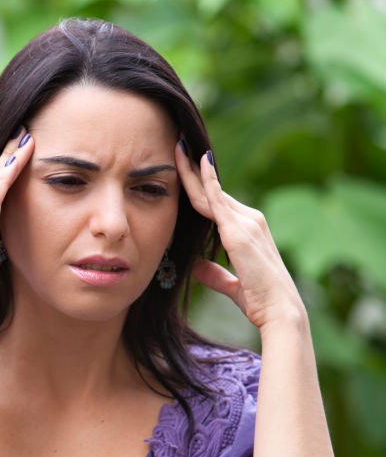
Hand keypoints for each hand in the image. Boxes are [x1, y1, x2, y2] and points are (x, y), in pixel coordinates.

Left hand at [175, 140, 305, 331]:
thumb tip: (196, 268)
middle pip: (214, 191)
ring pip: (212, 192)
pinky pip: (217, 200)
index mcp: (250, 230)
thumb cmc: (261, 300)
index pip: (219, 203)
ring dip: (193, 170)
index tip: (187, 169)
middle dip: (194, 170)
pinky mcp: (239, 231)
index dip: (202, 186)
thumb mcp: (234, 285)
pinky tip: (196, 163)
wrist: (280, 309)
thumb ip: (215, 275)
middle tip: (177, 147)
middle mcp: (250, 220)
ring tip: (177, 148)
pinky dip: (205, 180)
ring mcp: (246, 223)